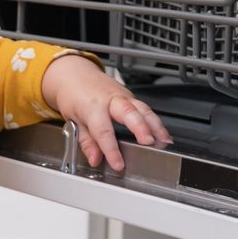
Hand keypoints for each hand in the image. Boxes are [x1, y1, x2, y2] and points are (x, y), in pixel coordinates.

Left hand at [42, 55, 171, 170]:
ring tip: (164, 142)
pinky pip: (146, 108)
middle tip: (149, 142)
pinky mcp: (131, 97)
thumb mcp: (73, 120)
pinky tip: (163, 134)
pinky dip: (156, 122)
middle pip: (128, 112)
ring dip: (156, 125)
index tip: (118, 164)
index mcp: (92, 106)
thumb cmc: (73, 96)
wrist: (75, 74)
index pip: (103, 131)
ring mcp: (123, 96)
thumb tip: (95, 159)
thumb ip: (86, 142)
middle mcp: (110, 99)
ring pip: (143, 108)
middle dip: (141, 127)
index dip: (111, 149)